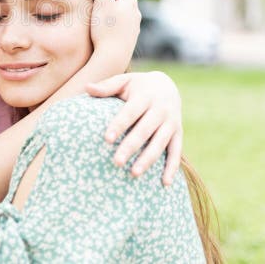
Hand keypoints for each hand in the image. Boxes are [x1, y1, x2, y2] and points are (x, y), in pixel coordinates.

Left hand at [87, 71, 182, 185]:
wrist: (167, 84)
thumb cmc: (138, 86)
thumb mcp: (124, 81)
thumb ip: (107, 87)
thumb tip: (86, 88)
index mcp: (146, 96)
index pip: (130, 112)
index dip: (119, 125)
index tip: (107, 139)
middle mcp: (161, 109)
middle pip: (144, 130)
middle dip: (130, 146)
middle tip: (116, 162)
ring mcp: (172, 122)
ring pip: (160, 143)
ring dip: (148, 159)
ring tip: (133, 173)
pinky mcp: (178, 133)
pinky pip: (176, 152)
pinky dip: (172, 167)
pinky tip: (164, 183)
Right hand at [90, 0, 140, 72]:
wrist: (112, 58)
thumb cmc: (105, 29)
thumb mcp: (102, 1)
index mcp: (129, 1)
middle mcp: (135, 12)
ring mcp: (134, 25)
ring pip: (129, 7)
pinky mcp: (130, 37)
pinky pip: (127, 19)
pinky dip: (122, 12)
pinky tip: (118, 18)